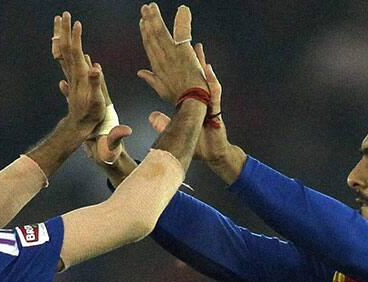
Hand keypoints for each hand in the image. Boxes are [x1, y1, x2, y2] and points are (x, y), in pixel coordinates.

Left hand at [51, 11, 105, 137]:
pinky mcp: (72, 79)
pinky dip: (64, 48)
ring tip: (60, 23)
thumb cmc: (90, 115)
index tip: (76, 22)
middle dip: (63, 30)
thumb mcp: (96, 101)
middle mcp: (72, 72)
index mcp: (79, 74)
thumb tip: (95, 67)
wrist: (79, 125)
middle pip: (65, 47)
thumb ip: (95, 83)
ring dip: (61, 36)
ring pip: (63, 51)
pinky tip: (66, 45)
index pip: (75, 51)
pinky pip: (66, 60)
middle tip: (63, 14)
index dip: (75, 36)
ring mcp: (71, 75)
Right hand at [136, 3, 207, 103]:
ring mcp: (172, 54)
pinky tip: (183, 9)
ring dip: (155, 18)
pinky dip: (182, 20)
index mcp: (157, 67)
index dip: (145, 33)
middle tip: (145, 8)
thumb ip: (151, 79)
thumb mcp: (161, 89)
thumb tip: (140, 72)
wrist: (191, 101)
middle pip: (152, 36)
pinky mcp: (183, 51)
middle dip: (148, 21)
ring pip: (161, 32)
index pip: (149, 46)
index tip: (143, 22)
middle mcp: (162, 58)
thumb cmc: (178, 97)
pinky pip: (182, 32)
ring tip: (151, 6)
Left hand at [148, 43, 227, 162]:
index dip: (177, 67)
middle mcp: (201, 100)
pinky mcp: (216, 111)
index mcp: (192, 103)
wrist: (213, 155)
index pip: (183, 81)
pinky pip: (215, 93)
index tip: (171, 53)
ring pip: (206, 80)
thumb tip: (151, 116)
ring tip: (198, 47)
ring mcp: (209, 104)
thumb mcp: (178, 131)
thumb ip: (164, 122)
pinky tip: (208, 69)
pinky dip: (212, 82)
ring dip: (202, 64)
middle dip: (192, 58)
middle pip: (195, 75)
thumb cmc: (198, 143)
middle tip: (186, 40)